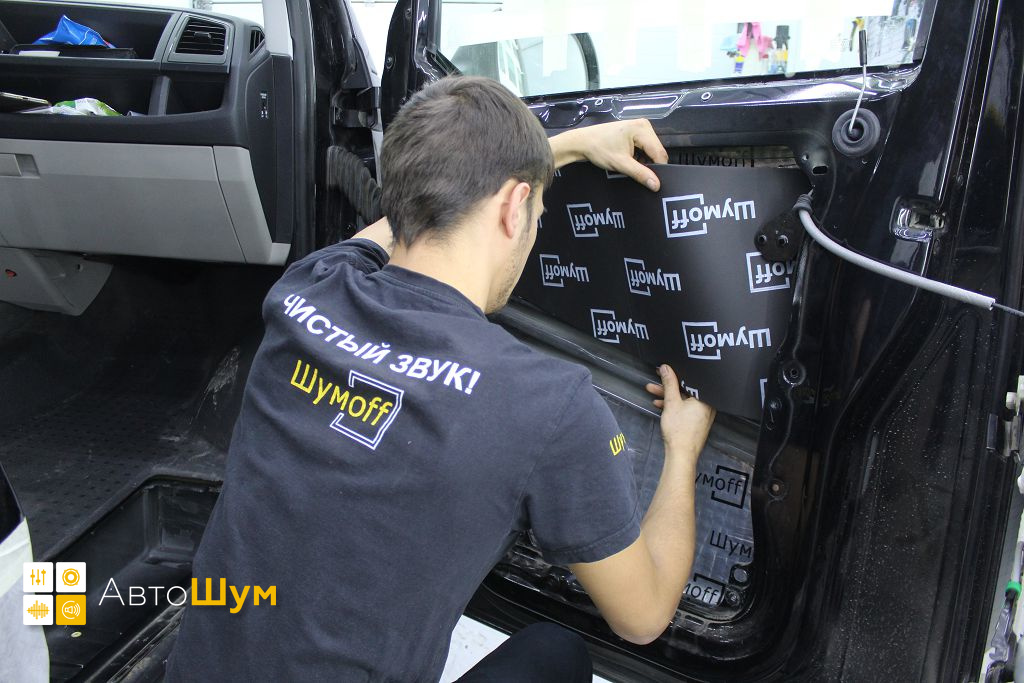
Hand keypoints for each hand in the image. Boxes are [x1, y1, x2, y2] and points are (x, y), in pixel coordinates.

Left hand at [549, 119, 668, 190]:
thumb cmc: (599, 149)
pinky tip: (630, 161)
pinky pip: (644, 147)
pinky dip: (639, 157)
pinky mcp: (634, 131)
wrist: (581, 142)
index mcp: (642, 129)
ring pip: (650, 150)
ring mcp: (639, 127)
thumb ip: (640, 174)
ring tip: (631, 168)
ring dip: (644, 161)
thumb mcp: (621, 164)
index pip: (659, 153)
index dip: (658, 169)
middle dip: (650, 165)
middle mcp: (644, 125)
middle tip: (639, 175)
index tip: (653, 183)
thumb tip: (656, 185)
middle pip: (656, 151)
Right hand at [645, 364, 714, 456]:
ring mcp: (702, 413)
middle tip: (656, 381)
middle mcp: (707, 404)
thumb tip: (666, 368)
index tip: (664, 370)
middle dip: (668, 385)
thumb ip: (669, 383)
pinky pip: (686, 407)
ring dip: (668, 395)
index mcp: (705, 398)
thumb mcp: (671, 402)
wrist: (681, 454)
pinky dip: (674, 405)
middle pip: (686, 389)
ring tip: (652, 391)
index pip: (690, 379)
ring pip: (684, 398)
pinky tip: (661, 405)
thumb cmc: (679, 430)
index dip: (675, 373)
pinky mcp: (697, 420)